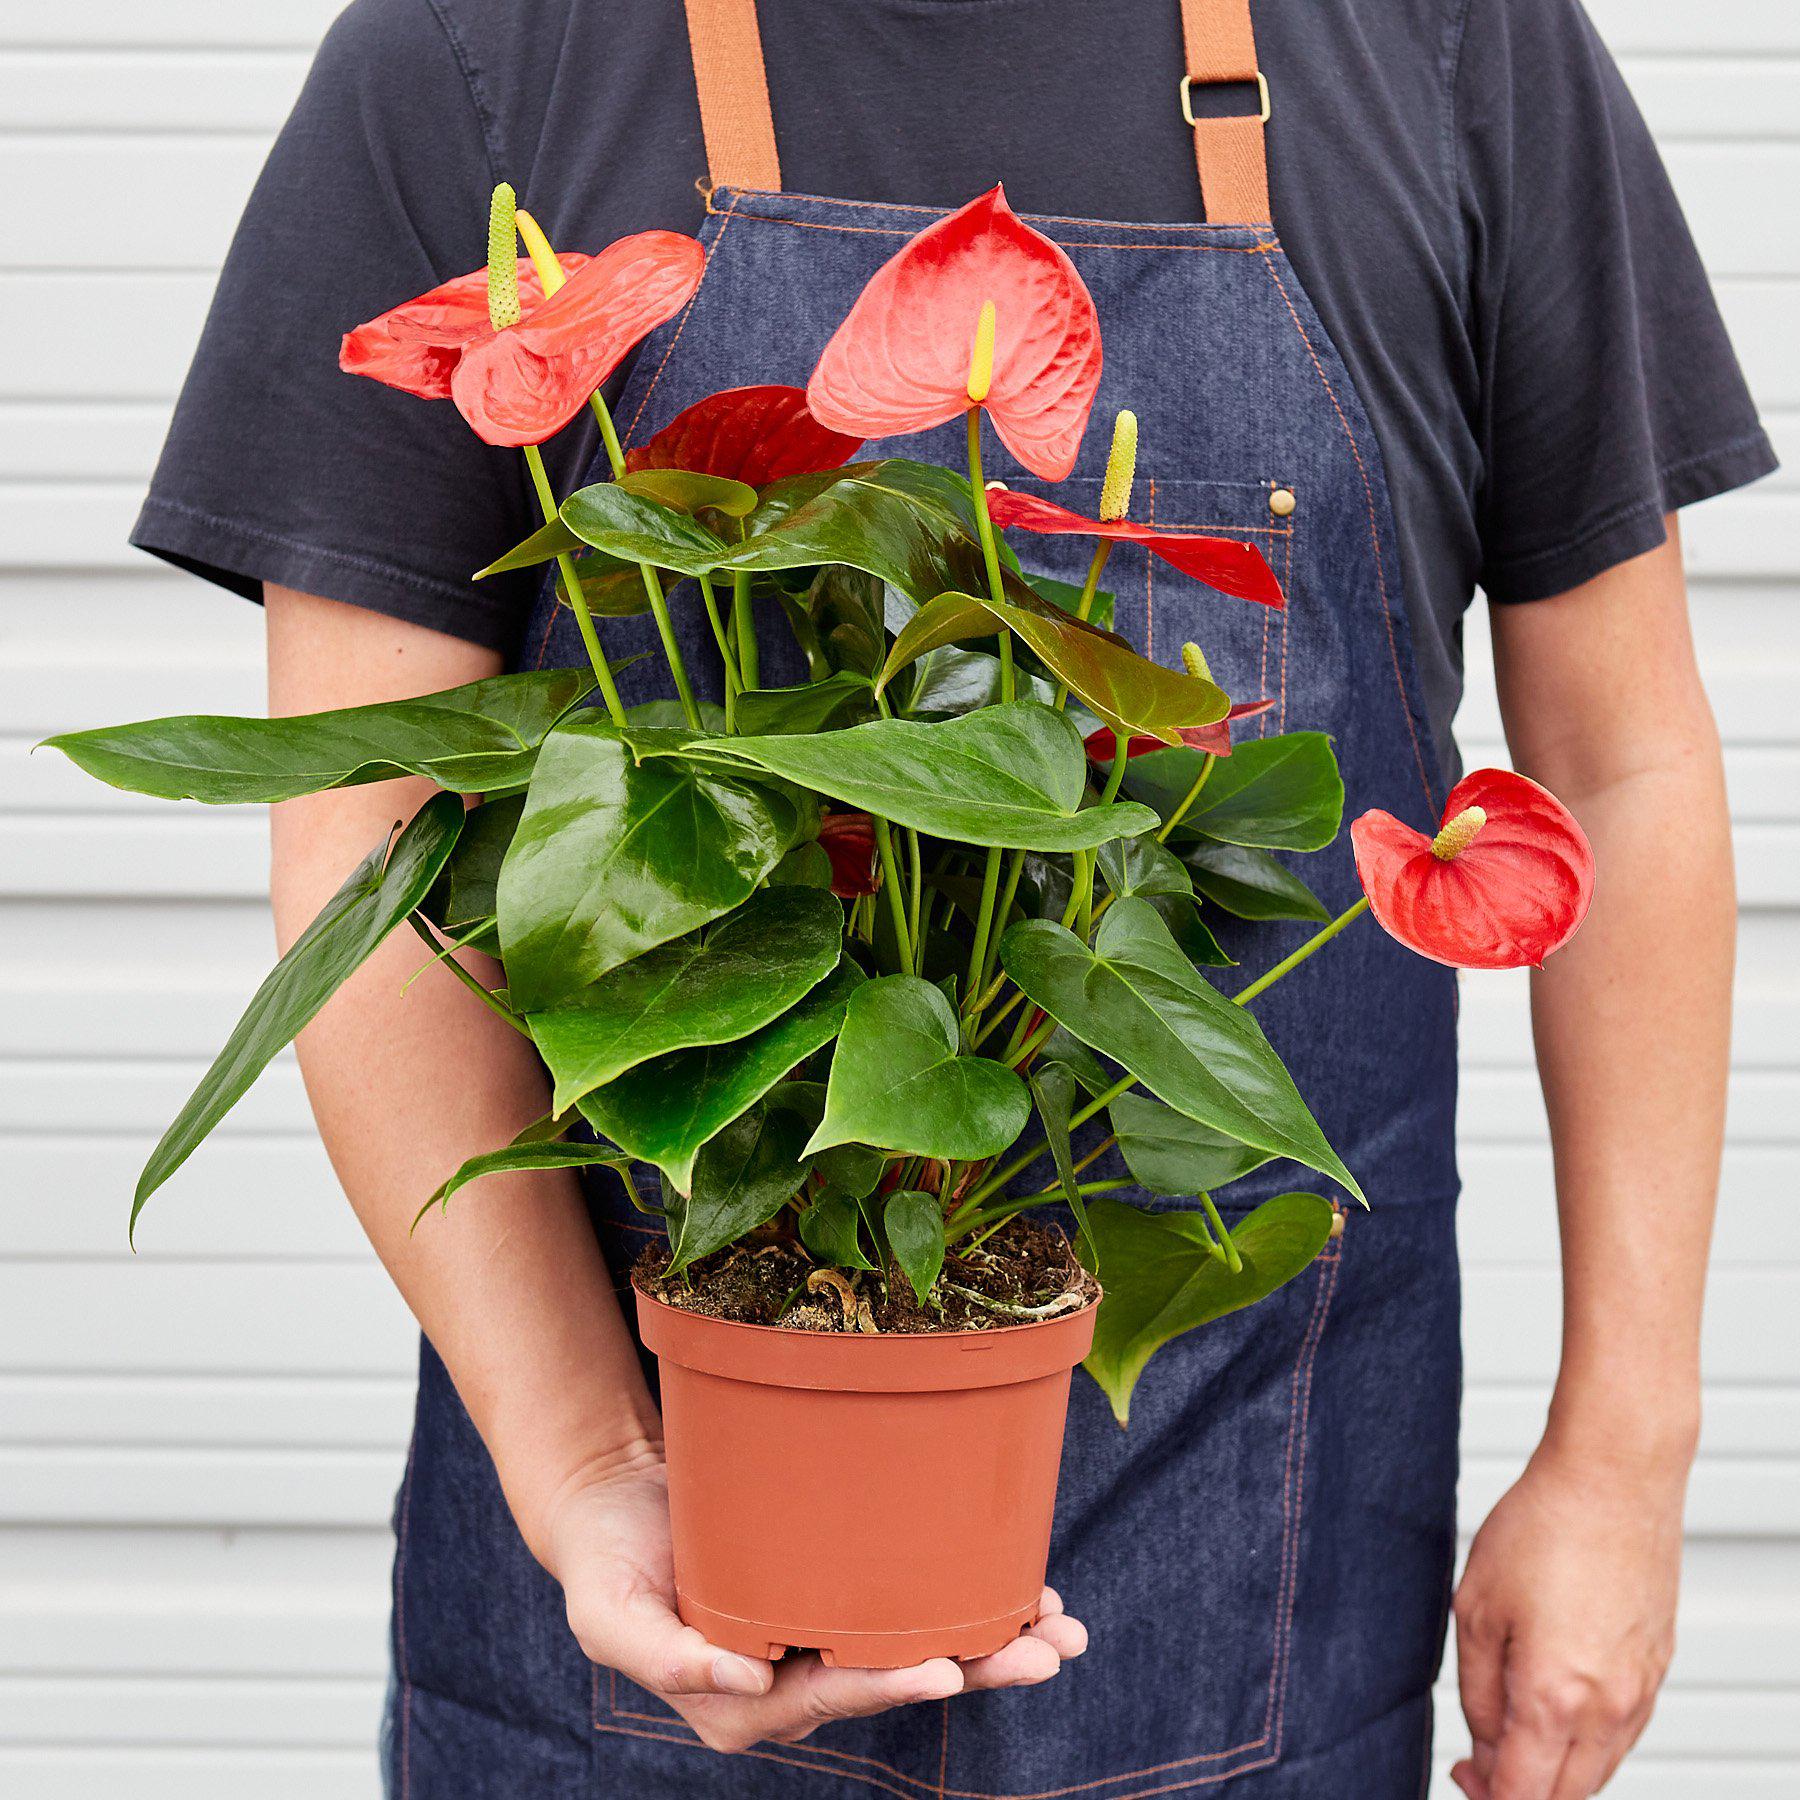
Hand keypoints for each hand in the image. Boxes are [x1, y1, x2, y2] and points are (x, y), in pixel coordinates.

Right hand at [538, 1445, 1087, 1753]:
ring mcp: (822, 1638)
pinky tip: (1024, 1589)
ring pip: (919, 1644)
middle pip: (897, 1675)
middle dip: (977, 1668)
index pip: (832, 1694)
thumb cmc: (607, 1562)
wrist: (614, 1506)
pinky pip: (910, 1603)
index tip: (946, 1670)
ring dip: (993, 1641)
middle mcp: (796, 1681)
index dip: (891, 1681)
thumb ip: (665, 1657)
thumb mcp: (609, 1614)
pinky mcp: (837, 1592)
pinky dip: (968, 1597)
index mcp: (745, 1702)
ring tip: (1063, 1628)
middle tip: (1048, 1650)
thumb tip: (748, 1681)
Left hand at [1451, 1439, 1683, 1798]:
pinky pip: (1623, 1734)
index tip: (1463, 1773)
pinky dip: (1588, 1741)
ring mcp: (1641, 1691)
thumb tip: (1485, 1743)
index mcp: (1555, 1698)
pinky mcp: (1657, 1668)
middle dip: (1519, 1790)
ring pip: (1598, 1771)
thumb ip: (1476, 1690)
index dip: (1486, 1796)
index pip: (1523, 1795)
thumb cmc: (1542, 1527)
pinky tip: (1556, 1705)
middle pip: (1566, 1796)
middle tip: (1480, 1760)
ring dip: (1556, 1771)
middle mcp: (1609, 1708)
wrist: (1614, 1479)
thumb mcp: (1476, 1608)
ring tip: (1513, 1731)